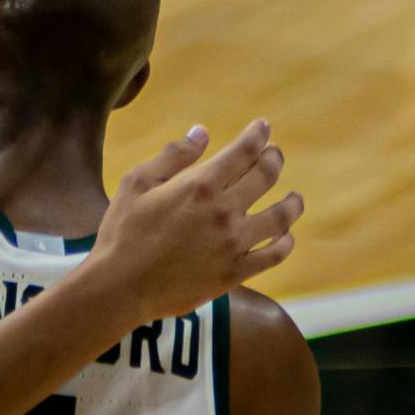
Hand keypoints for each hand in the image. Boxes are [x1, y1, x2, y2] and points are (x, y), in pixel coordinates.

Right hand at [92, 120, 301, 321]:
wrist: (120, 287)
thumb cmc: (122, 233)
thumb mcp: (136, 184)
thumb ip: (173, 156)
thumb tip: (201, 132)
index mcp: (200, 185)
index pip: (243, 151)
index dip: (257, 135)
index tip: (263, 127)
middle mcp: (225, 211)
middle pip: (266, 176)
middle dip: (273, 159)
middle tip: (274, 155)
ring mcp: (234, 243)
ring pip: (280, 217)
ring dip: (292, 203)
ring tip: (294, 198)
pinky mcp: (235, 272)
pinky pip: (274, 255)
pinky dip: (285, 243)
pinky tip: (285, 237)